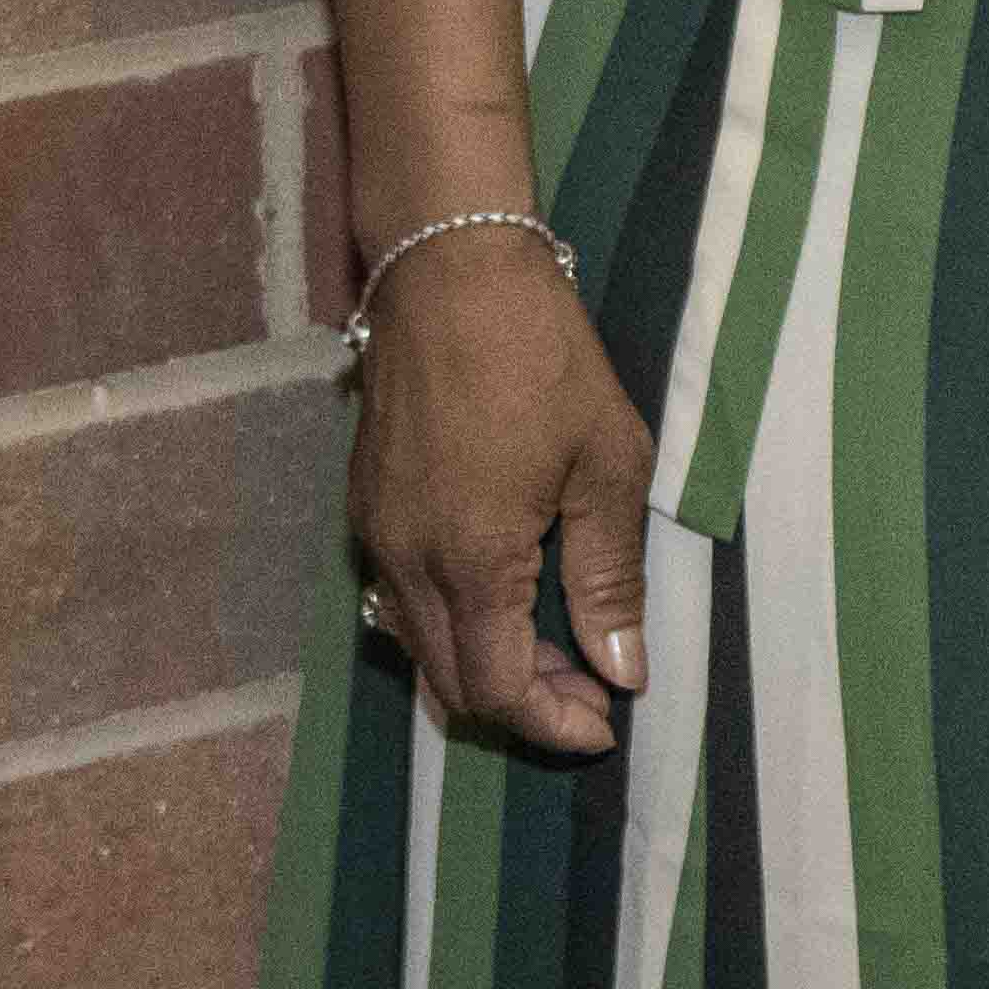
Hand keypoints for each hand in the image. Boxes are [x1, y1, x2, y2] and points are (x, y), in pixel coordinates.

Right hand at [345, 225, 652, 760]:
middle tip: (593, 684)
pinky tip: (504, 589)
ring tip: (555, 640)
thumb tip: (623, 669)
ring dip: (484, 664)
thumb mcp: (606, 461)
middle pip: (451, 684)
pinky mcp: (364, 503)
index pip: (499, 690)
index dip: (555, 724)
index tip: (609, 721)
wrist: (447, 264)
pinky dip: (451, 622)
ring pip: (418, 646)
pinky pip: (399, 599)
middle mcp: (406, 562)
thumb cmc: (540, 354)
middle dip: (524, 704)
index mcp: (471, 561)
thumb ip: (610, 576)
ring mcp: (375, 532)